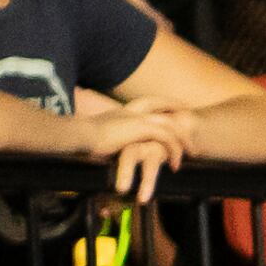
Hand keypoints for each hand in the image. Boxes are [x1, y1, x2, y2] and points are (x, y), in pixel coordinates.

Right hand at [80, 104, 195, 197]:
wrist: (74, 137)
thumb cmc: (77, 142)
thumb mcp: (95, 140)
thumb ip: (105, 143)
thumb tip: (102, 154)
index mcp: (119, 112)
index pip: (144, 102)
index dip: (160, 102)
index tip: (173, 109)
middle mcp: (128, 112)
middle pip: (159, 102)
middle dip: (176, 107)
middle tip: (190, 116)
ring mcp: (135, 118)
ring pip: (169, 124)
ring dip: (182, 139)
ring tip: (192, 154)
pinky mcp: (139, 129)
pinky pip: (166, 138)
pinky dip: (174, 150)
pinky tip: (176, 164)